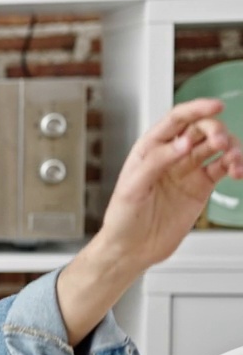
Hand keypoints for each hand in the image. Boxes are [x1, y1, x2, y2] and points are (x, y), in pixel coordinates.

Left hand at [97, 98, 242, 270]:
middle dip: (216, 130)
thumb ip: (157, 162)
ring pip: (216, 147)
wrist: (131, 248)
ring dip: (231, 148)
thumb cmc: (122, 217)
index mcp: (148, 149)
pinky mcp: (200, 186)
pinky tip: (238, 170)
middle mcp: (170, 155)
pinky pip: (222, 168)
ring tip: (234, 161)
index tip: (216, 106)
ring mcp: (187, 170)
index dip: (196, 109)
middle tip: (222, 143)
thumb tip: (182, 143)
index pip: (176, 120)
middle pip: (200, 129)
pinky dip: (234, 165)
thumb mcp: (132, 188)